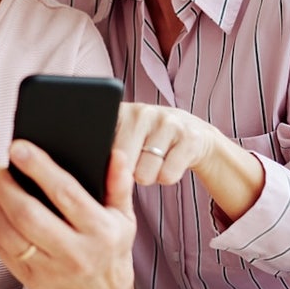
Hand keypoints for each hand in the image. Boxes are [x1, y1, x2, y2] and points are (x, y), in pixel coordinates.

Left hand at [0, 141, 135, 288]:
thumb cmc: (109, 248)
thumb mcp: (124, 217)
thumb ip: (119, 184)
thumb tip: (116, 155)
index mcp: (100, 232)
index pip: (66, 194)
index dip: (39, 168)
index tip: (18, 148)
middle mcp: (75, 253)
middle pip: (29, 215)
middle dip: (5, 186)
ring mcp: (50, 270)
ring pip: (10, 234)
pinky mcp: (30, 279)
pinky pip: (3, 250)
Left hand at [114, 102, 264, 221]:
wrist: (193, 133)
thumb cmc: (149, 140)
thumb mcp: (125, 136)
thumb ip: (106, 148)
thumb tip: (96, 169)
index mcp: (120, 111)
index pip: (101, 145)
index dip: (105, 162)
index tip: (112, 163)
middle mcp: (142, 112)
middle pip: (121, 164)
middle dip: (126, 173)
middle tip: (137, 161)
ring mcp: (167, 122)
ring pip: (143, 174)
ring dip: (148, 176)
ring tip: (153, 161)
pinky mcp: (189, 137)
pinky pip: (167, 176)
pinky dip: (166, 177)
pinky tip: (169, 162)